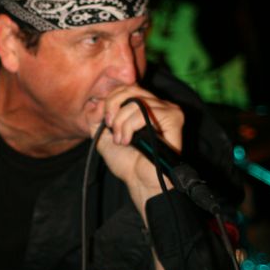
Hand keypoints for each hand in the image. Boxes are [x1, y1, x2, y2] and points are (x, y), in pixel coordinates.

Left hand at [86, 84, 183, 220]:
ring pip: (135, 101)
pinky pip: (145, 112)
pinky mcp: (174, 118)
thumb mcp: (102, 135)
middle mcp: (158, 105)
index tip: (104, 121)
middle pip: (130, 89)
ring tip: (121, 140)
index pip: (126, 87)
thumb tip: (95, 100)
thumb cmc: (126, 162)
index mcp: (145, 106)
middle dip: (113, 107)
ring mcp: (168, 110)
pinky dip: (130, 126)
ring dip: (121, 122)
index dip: (110, 100)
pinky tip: (129, 141)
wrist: (139, 181)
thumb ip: (96, 116)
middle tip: (110, 127)